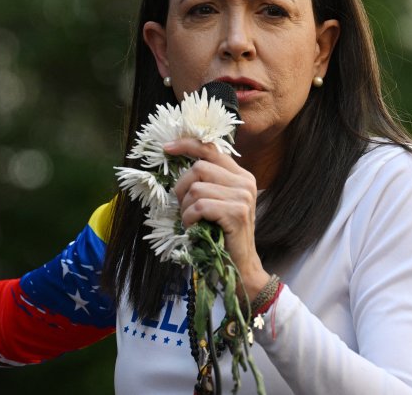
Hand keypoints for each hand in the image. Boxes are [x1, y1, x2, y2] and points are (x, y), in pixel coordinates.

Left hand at [164, 138, 270, 296]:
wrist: (240, 266)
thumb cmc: (222, 234)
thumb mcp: (218, 203)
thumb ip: (208, 182)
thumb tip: (181, 163)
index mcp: (241, 176)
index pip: (212, 149)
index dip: (187, 145)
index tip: (167, 148)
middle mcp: (245, 182)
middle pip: (199, 168)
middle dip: (182, 188)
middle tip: (185, 208)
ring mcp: (243, 197)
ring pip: (196, 188)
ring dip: (186, 208)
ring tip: (193, 221)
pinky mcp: (236, 212)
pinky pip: (199, 206)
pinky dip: (190, 218)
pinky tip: (195, 228)